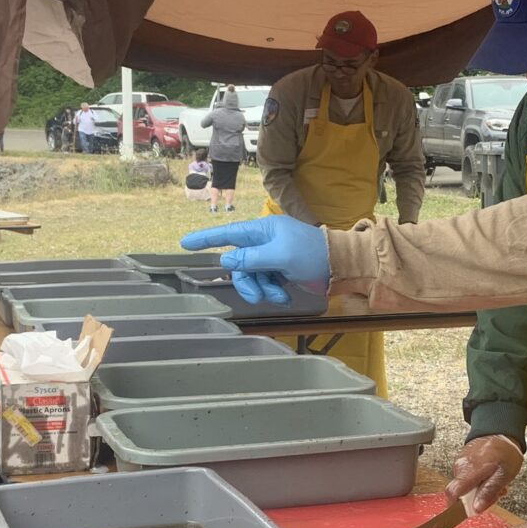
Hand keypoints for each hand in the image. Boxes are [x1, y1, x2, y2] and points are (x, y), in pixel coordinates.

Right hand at [181, 215, 329, 303]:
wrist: (341, 267)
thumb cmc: (312, 254)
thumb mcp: (280, 256)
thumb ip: (251, 258)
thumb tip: (227, 258)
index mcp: (262, 230)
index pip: (228, 233)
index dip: (206, 239)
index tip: (185, 244)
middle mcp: (264, 242)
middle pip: (239, 263)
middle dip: (247, 282)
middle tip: (257, 295)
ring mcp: (272, 258)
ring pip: (252, 277)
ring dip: (263, 290)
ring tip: (278, 297)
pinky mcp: (280, 272)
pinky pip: (265, 284)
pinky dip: (273, 293)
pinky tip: (285, 298)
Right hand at [447, 434, 523, 516]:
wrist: (501, 432)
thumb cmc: (505, 452)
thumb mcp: (503, 475)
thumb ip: (488, 492)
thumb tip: (476, 508)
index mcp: (468, 471)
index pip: (452, 494)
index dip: (456, 507)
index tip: (468, 512)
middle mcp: (459, 467)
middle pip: (460, 493)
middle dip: (476, 499)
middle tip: (494, 495)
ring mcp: (460, 463)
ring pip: (465, 486)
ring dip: (479, 490)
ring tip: (495, 484)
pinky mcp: (462, 461)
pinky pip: (466, 477)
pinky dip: (477, 481)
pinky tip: (489, 478)